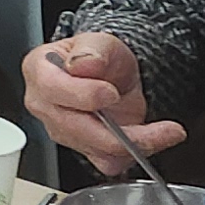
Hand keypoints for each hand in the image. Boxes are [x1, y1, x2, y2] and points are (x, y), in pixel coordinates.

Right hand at [25, 34, 182, 165]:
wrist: (113, 75)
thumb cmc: (99, 57)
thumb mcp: (100, 42)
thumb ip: (92, 51)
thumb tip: (82, 64)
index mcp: (39, 71)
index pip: (52, 89)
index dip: (83, 95)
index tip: (111, 92)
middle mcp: (45, 106)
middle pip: (75, 128)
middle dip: (119, 131)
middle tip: (160, 126)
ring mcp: (62, 132)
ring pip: (96, 149)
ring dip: (135, 142)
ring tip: (165, 131)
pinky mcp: (83, 151)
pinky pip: (108, 162)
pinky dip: (133, 154)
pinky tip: (149, 138)